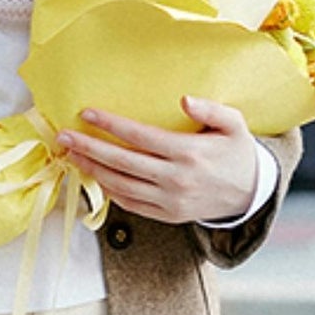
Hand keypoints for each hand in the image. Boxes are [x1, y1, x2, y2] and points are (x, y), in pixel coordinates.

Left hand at [56, 95, 258, 224]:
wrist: (250, 194)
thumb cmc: (237, 152)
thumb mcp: (235, 124)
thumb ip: (211, 108)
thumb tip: (183, 99)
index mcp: (189, 153)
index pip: (140, 137)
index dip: (111, 125)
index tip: (87, 113)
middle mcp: (175, 179)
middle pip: (122, 163)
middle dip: (89, 148)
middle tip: (64, 136)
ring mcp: (169, 201)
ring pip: (121, 186)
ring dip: (93, 171)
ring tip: (72, 156)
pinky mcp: (166, 215)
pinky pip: (131, 204)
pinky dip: (110, 191)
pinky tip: (95, 176)